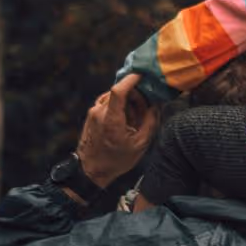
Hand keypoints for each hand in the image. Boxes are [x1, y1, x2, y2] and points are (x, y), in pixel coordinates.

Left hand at [76, 74, 157, 188]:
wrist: (90, 171)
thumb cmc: (116, 160)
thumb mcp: (140, 144)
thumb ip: (150, 121)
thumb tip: (156, 105)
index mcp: (111, 119)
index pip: (119, 90)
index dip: (132, 79)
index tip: (143, 74)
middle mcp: (99, 112)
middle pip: (120, 92)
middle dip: (135, 95)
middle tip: (145, 108)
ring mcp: (93, 113)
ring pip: (114, 97)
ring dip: (127, 102)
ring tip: (135, 118)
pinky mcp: (91, 115)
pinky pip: (107, 103)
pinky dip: (119, 106)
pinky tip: (125, 120)